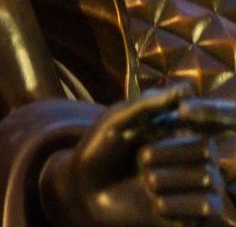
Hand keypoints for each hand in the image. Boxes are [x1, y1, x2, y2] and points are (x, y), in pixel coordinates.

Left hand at [45, 85, 235, 225]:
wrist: (87, 191)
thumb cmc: (99, 150)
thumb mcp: (118, 121)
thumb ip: (149, 104)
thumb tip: (187, 88)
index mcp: (182, 131)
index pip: (214, 120)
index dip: (210, 114)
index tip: (183, 112)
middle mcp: (195, 158)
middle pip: (208, 149)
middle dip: (168, 152)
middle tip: (141, 158)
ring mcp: (196, 187)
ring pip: (209, 178)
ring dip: (169, 179)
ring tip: (146, 182)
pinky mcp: (194, 214)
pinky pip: (208, 207)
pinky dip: (178, 205)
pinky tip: (156, 203)